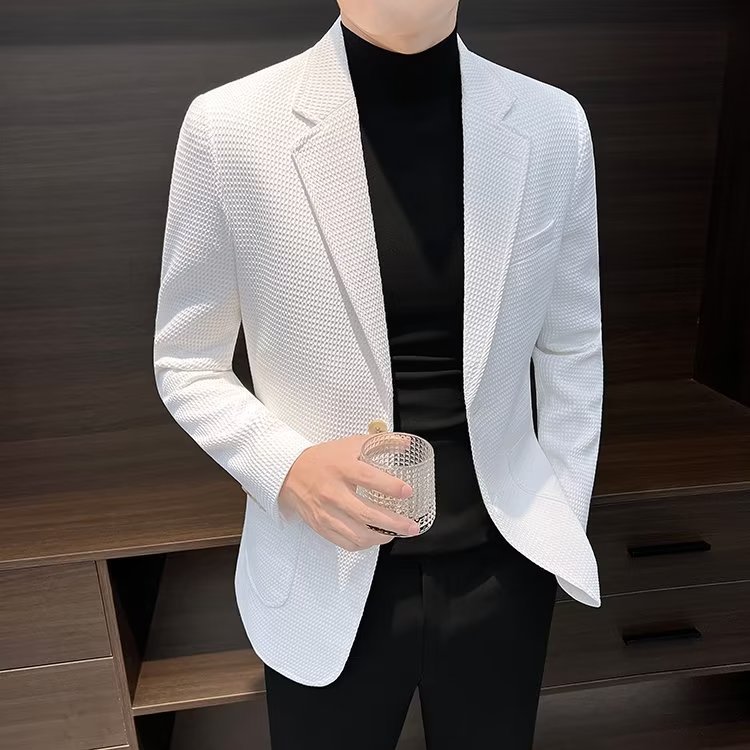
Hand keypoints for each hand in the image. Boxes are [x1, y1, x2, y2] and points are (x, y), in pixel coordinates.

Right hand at [278, 434, 420, 550]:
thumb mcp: (351, 444)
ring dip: (381, 537)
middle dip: (394, 523)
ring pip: (357, 534)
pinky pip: (346, 542)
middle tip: (411, 526)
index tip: (407, 491)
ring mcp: (326, 512)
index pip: (369, 478)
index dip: (391, 487)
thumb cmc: (323, 459)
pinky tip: (374, 538)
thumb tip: (406, 444)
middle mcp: (334, 492)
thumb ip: (380, 443)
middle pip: (367, 513)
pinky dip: (364, 544)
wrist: (290, 473)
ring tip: (395, 534)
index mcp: (342, 468)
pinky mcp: (322, 526)